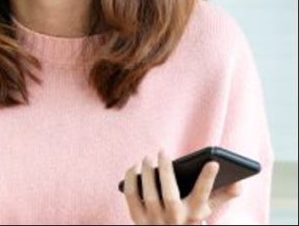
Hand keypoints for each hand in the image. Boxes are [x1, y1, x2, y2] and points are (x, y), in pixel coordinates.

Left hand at [122, 149, 241, 224]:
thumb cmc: (189, 217)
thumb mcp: (207, 209)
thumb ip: (223, 195)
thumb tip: (239, 182)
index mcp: (195, 214)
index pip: (203, 196)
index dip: (208, 179)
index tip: (213, 162)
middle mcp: (175, 219)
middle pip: (170, 195)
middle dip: (166, 171)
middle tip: (162, 151)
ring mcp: (155, 221)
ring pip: (149, 195)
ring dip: (147, 174)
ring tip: (147, 158)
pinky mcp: (138, 220)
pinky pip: (131, 196)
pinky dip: (130, 180)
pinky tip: (134, 167)